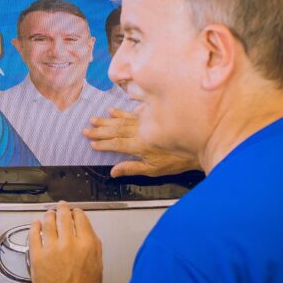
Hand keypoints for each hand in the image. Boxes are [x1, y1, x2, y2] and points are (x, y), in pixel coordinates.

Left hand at [29, 202, 102, 282]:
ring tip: (48, 214)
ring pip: (48, 222)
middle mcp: (69, 243)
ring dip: (48, 215)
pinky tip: (36, 224)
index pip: (80, 218)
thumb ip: (93, 245)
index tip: (74, 212)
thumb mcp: (97, 266)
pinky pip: (33, 235)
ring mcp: (51, 249)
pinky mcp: (36, 256)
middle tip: (60, 206)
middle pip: (63, 216)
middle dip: (62, 209)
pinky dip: (35, 226)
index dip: (76, 212)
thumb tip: (86, 230)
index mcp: (87, 245)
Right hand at [83, 108, 198, 176]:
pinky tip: (112, 111)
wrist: (196, 144)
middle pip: (115, 130)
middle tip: (86, 130)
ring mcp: (145, 123)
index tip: (92, 143)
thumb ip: (132, 169)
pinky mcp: (150, 117)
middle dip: (99, 131)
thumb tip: (114, 172)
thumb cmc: (176, 160)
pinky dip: (121, 112)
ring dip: (106, 121)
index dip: (103, 144)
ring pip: (121, 121)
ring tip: (94, 120)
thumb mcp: (154, 170)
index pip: (116, 144)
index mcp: (139, 146)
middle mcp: (140, 132)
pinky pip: (132, 113)